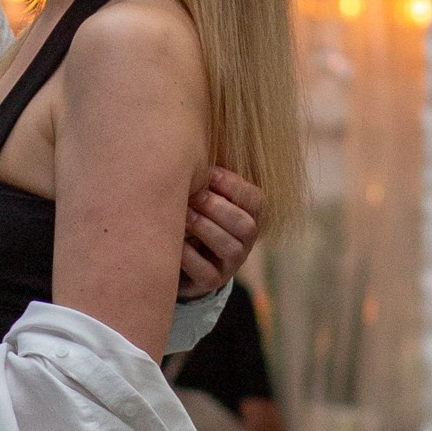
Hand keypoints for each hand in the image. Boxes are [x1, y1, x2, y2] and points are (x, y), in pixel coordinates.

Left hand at [181, 165, 262, 297]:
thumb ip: (206, 178)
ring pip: (230, 248)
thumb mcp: (205, 195)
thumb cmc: (194, 214)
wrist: (183, 259)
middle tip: (195, 195)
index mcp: (249, 215)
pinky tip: (176, 243)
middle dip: (219, 208)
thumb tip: (188, 149)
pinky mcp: (211, 282)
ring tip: (184, 215)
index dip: (235, 186)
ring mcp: (230, 264)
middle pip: (245, 225)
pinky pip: (205, 271)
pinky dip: (190, 256)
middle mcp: (245, 241)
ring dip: (206, 229)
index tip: (211, 173)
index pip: (255, 200)